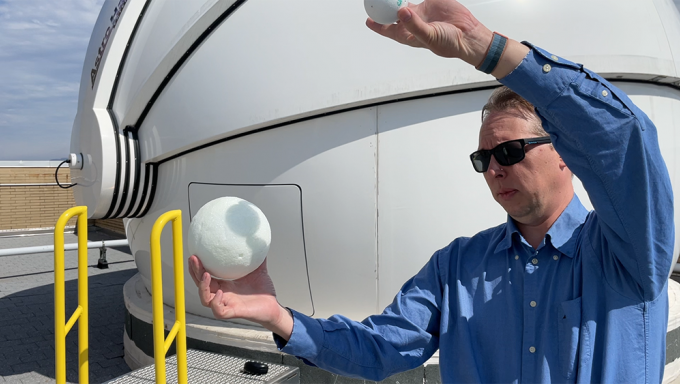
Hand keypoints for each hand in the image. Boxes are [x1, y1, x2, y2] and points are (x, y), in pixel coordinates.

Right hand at [188, 255, 293, 339]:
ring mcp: (227, 304)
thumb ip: (257, 256)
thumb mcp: (259, 269)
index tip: (195, 254)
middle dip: (195, 272)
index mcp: (225, 285)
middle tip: (193, 259)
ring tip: (205, 274)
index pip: (205, 276)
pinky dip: (216, 302)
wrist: (273, 306)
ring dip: (203, 287)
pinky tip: (220, 292)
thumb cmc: (263, 291)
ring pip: (205, 299)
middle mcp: (223, 295)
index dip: (198, 267)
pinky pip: (219, 311)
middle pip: (201, 285)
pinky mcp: (234, 313)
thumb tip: (257, 238)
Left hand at [366, 0, 528, 77]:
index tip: (368, 20)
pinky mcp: (431, 3)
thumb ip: (415, 25)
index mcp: (409, 35)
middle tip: (374, 1)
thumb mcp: (430, 36)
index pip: (389, 30)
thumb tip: (401, 13)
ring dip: (395, 0)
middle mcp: (412, 23)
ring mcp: (421, 12)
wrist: (469, 34)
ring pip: (403, 4)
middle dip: (383, 9)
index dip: (378, 25)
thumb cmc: (449, 44)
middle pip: (392, 14)